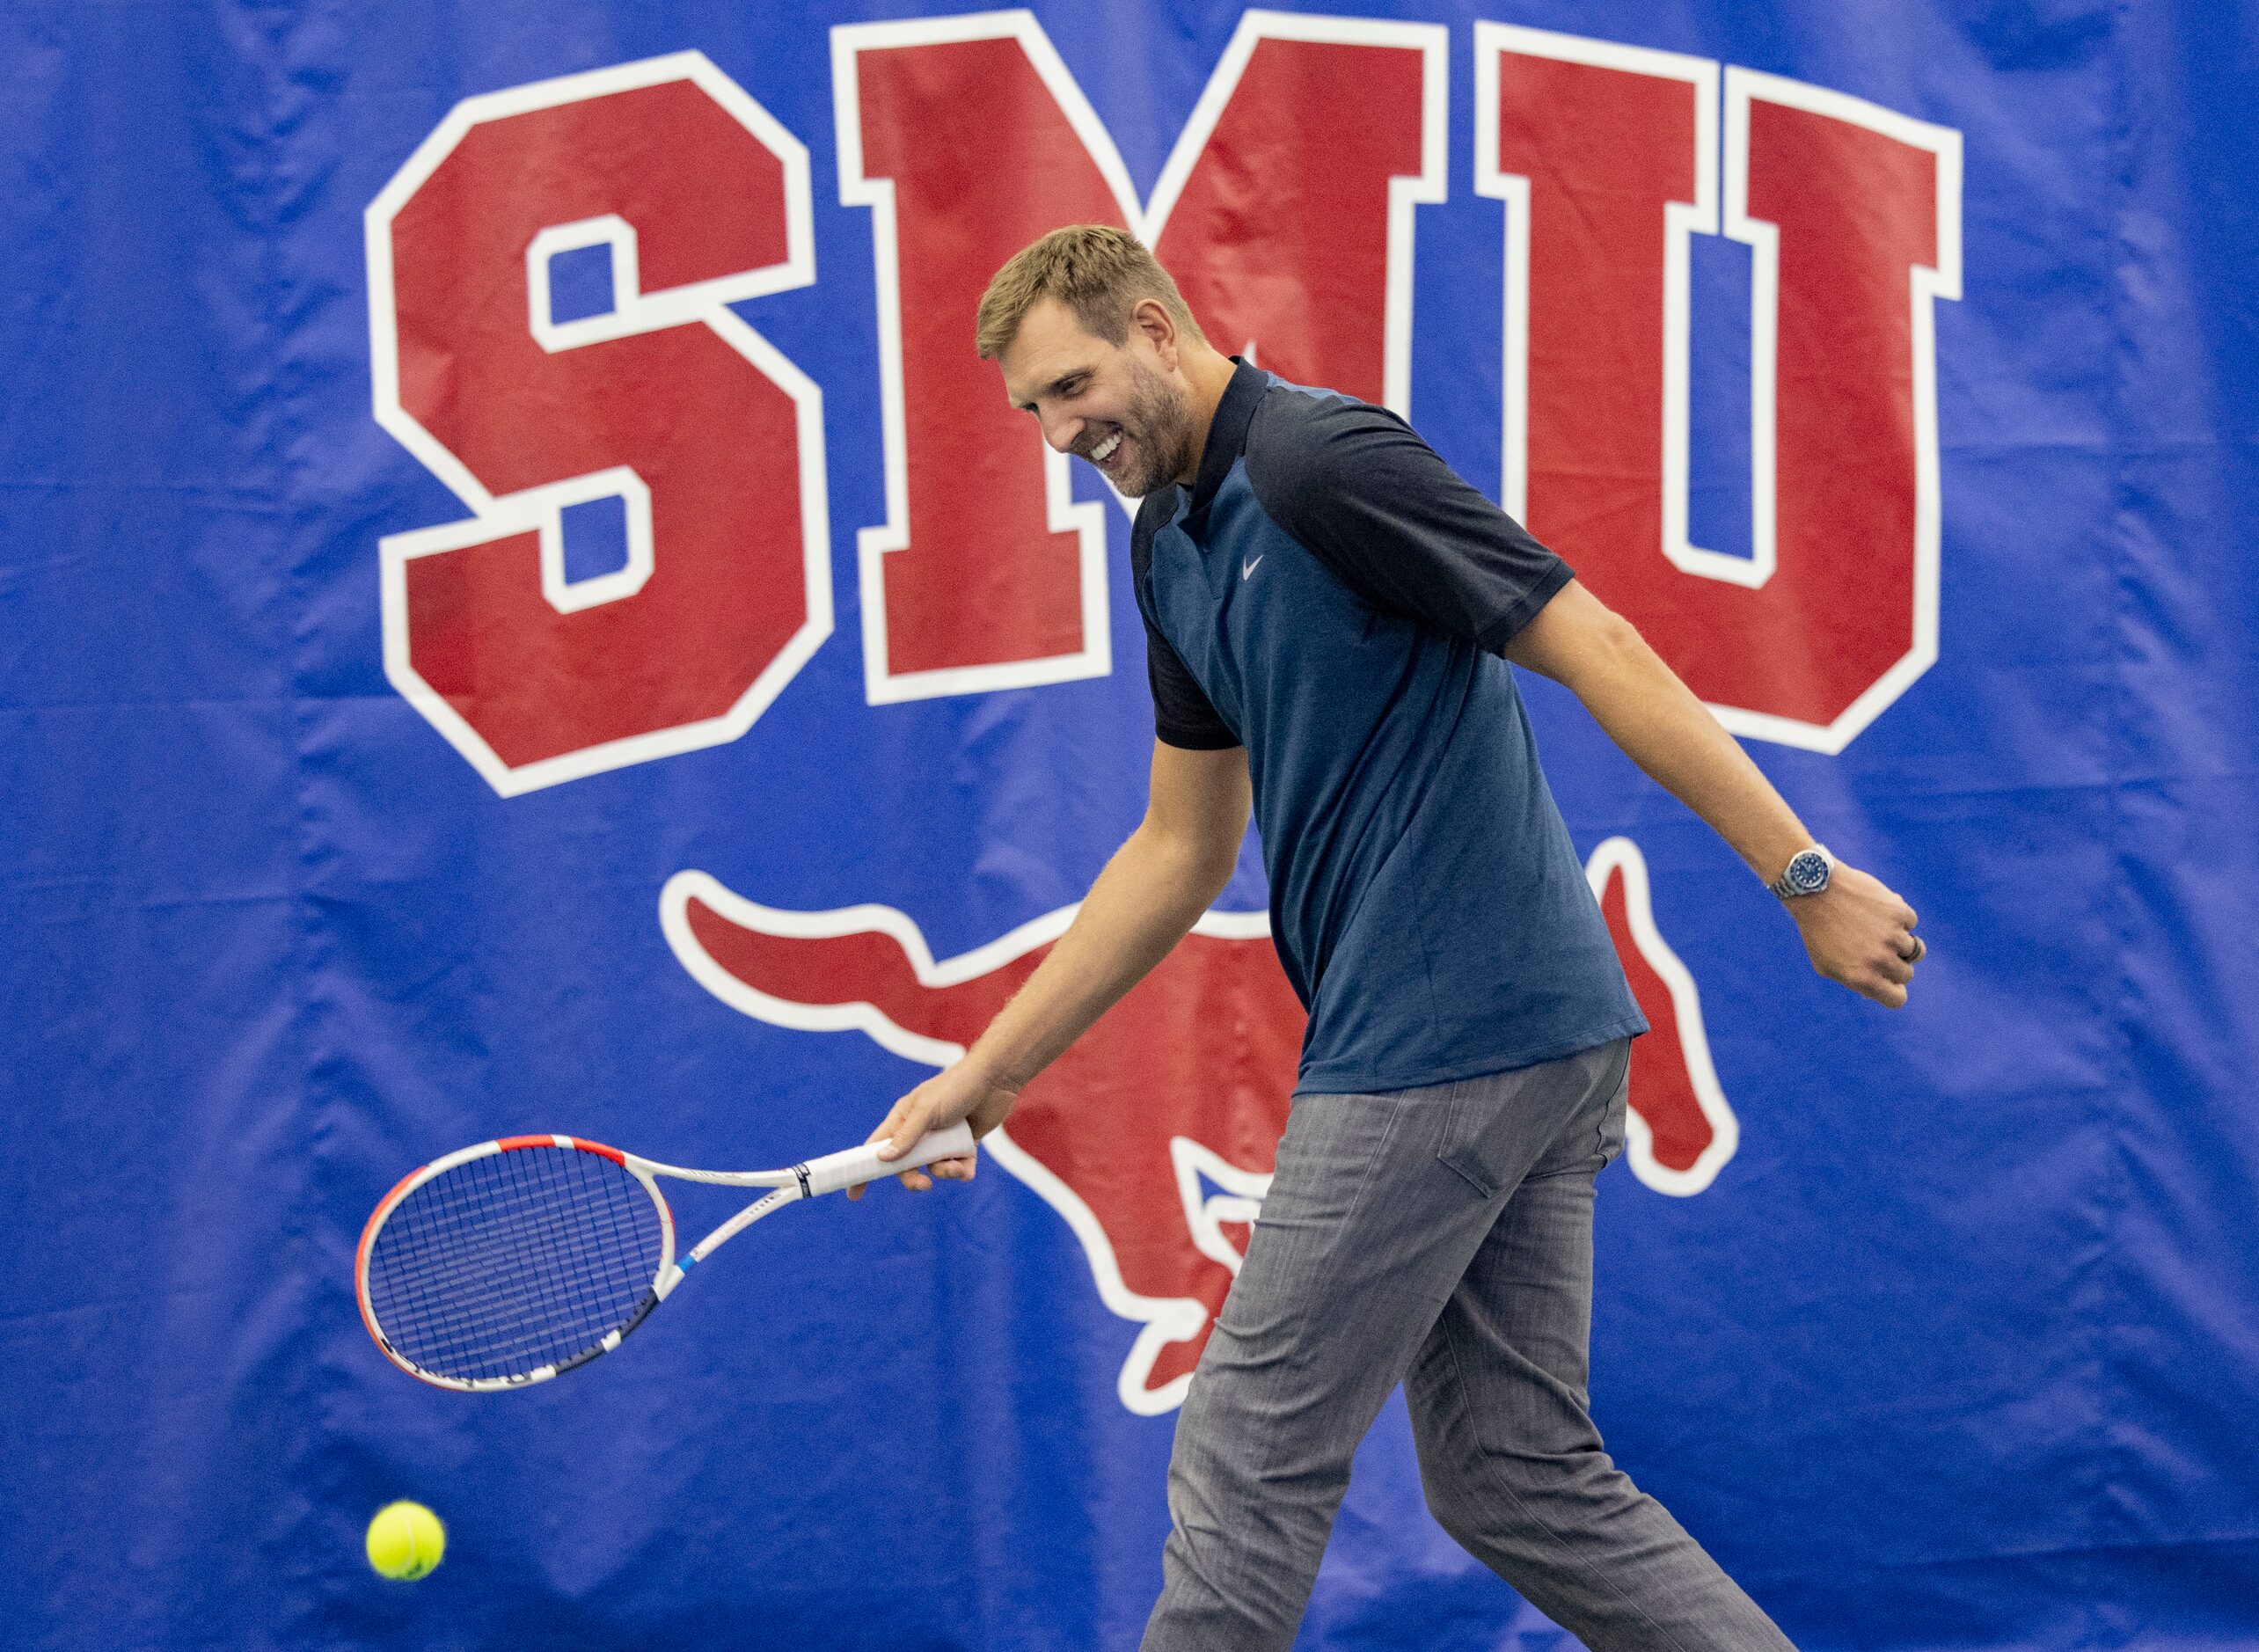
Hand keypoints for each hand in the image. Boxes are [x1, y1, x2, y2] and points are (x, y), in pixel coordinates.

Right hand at [844, 1060, 1020, 1199]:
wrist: (995, 1080)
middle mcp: (919, 1132)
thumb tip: (883, 1159)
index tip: (853, 1194)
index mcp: (903, 1120)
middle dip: (913, 1179)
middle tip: (925, 1184)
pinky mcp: (963, 1145)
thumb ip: (907, 1136)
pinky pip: (958, 1167)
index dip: (864, 1169)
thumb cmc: (956, 1088)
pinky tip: (968, 1166)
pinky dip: (963, 1170)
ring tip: (958, 1164)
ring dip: (945, 1171)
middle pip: (905, 1166)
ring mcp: (941, 1140)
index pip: (875, 1147)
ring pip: (934, 1169)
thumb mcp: (927, 1111)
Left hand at [1789, 862, 1924, 1007]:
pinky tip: (1878, 910)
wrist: (1815, 889)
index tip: (1891, 983)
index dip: (1895, 992)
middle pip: (1906, 974)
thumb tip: (1874, 992)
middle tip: (1878, 950)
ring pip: (1914, 950)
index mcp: (1862, 978)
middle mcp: (1879, 960)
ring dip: (1899, 941)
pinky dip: (1899, 918)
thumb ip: (1853, 981)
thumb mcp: (1826, 965)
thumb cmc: (1818, 930)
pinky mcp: (1898, 912)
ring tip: (1877, 928)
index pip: (1897, 999)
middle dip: (1895, 965)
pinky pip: (1911, 922)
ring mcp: (1891, 936)